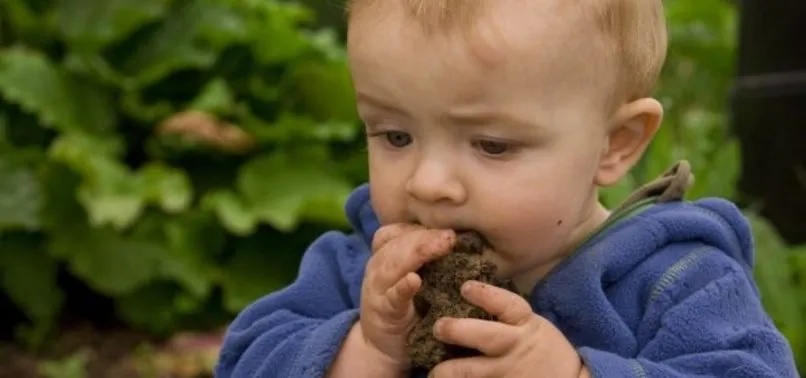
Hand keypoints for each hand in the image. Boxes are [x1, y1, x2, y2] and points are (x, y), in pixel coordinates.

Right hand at [359, 224, 455, 368]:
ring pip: (392, 265)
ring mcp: (378, 290)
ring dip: (417, 253)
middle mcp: (377, 268)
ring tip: (441, 246)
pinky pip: (392, 297)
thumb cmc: (405, 306)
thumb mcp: (411, 276)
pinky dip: (402, 287)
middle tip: (451, 236)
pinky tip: (414, 281)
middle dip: (425, 237)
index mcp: (384, 257)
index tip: (445, 224)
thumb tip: (458, 238)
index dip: (418, 227)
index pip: (395, 232)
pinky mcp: (383, 312)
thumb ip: (425, 258)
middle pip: (397, 245)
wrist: (382, 347)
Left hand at [428, 280, 585, 377]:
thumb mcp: (532, 325)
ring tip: (433, 372)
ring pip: (473, 371)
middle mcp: (514, 347)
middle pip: (486, 337)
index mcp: (525, 324)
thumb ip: (507, 315)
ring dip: (449, 371)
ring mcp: (507, 372)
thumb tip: (469, 293)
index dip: (486, 295)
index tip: (465, 286)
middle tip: (438, 327)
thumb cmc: (544, 348)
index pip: (507, 305)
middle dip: (459, 331)